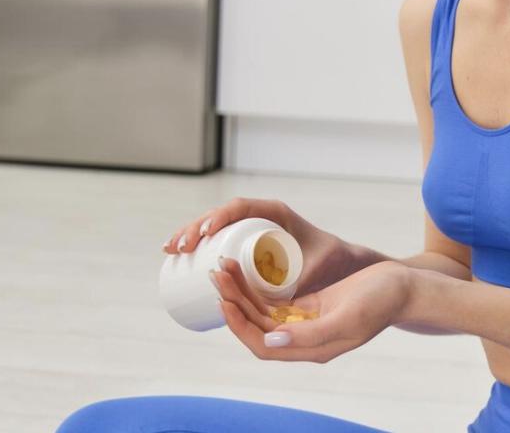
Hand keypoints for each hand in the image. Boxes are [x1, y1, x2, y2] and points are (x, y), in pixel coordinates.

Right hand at [163, 197, 353, 295]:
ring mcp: (250, 228)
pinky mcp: (245, 242)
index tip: (204, 235)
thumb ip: (304, 282)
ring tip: (170, 250)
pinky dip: (195, 241)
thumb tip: (280, 302)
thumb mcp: (317, 268)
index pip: (240, 207)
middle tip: (179, 249)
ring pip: (214, 225)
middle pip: (220, 215)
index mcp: (275, 212)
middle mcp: (260, 216)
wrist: (339, 262)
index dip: (219, 217)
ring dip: (189, 233)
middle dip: (195, 227)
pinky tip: (176, 251)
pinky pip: (216, 237)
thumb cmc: (331, 262)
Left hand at [211, 257, 410, 364]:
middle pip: (257, 328)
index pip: (263, 346)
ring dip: (242, 293)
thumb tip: (272, 339)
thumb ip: (311, 333)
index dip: (240, 327)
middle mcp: (305, 339)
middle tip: (218, 273)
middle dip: (235, 303)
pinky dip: (258, 288)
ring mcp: (306, 323)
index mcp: (313, 349)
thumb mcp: (348, 316)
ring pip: (263, 313)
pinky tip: (245, 270)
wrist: (403, 287)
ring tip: (224, 267)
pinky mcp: (309, 306)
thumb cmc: (381, 300)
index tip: (225, 301)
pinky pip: (276, 301)